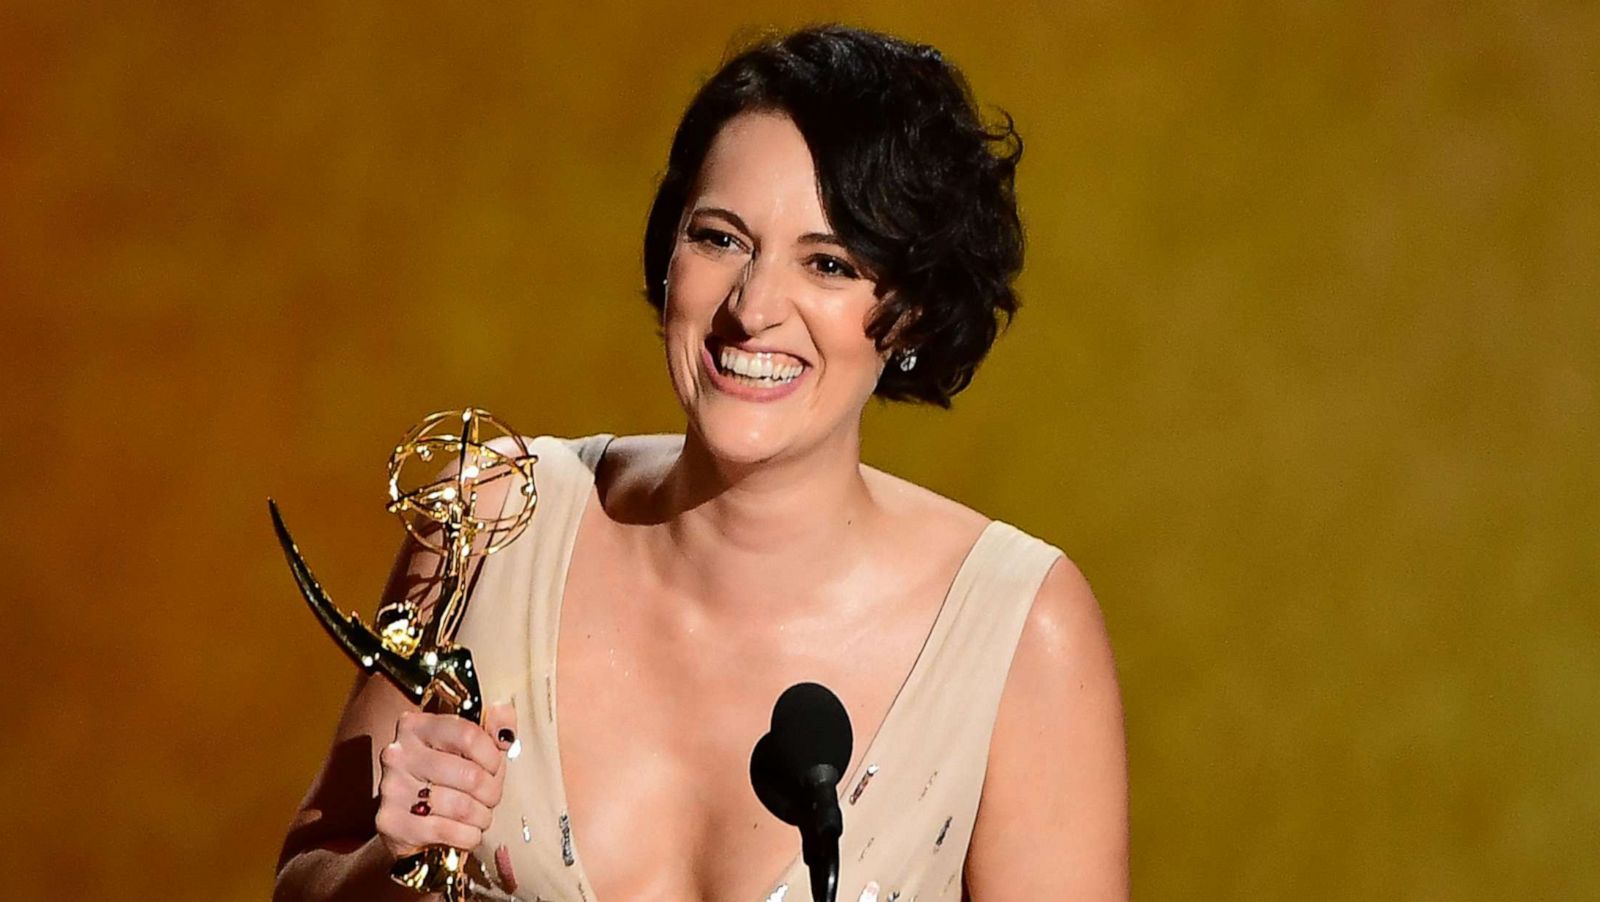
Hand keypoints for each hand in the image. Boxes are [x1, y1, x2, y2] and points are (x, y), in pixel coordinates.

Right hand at [373, 704, 516, 859]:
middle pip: (470, 775)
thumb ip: (489, 729)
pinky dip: (468, 835)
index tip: (494, 768)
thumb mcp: (466, 749)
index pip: (468, 735)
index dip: (492, 756)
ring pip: (461, 806)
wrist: (407, 823)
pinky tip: (467, 832)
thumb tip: (504, 713)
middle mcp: (399, 754)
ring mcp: (392, 788)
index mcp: (417, 727)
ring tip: (480, 816)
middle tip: (490, 798)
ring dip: (481, 816)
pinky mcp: (391, 822)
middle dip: (491, 792)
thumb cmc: (442, 780)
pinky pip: (447, 830)